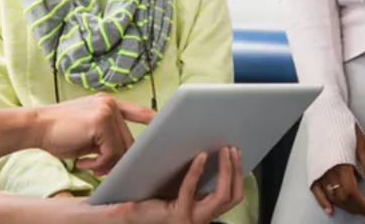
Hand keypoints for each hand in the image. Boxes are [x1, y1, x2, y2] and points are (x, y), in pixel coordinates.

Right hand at [33, 93, 155, 175]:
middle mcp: (110, 104)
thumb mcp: (87, 134)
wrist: (36, 126)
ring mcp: (107, 111)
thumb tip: (121, 158)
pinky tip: (83, 164)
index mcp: (107, 104)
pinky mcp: (101, 121)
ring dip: (106, 164)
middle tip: (100, 169)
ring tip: (88, 166)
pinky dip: (99, 164)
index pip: (137, 111)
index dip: (152, 120)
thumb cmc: (57, 132)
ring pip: (122, 148)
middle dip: (118, 160)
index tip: (163, 126)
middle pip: (129, 140)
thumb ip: (106, 138)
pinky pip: (111, 152)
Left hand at [120, 146, 244, 223]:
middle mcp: (201, 218)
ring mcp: (191, 219)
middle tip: (232, 149)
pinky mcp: (178, 215)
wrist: (127, 215)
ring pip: (220, 196)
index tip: (235, 153)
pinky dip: (197, 171)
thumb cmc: (148, 199)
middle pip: (232, 197)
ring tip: (223, 151)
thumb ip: (191, 178)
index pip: (231, 196)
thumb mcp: (175, 187)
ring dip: (225, 171)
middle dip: (236, 170)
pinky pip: (191, 190)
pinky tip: (199, 156)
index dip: (237, 174)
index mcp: (203, 211)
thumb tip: (204, 150)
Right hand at [311, 125, 364, 219]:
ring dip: (343, 206)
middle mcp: (328, 169)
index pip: (352, 193)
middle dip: (355, 208)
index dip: (362, 206)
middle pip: (342, 197)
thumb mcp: (361, 141)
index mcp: (342, 164)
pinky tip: (330, 209)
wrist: (324, 113)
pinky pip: (316, 190)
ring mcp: (319, 170)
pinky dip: (322, 201)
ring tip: (354, 210)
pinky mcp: (313, 168)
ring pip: (331, 195)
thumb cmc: (343, 125)